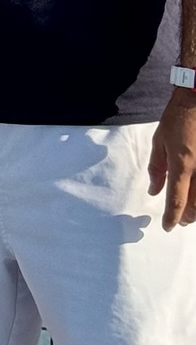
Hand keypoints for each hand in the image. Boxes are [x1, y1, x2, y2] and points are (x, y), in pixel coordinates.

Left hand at [149, 94, 195, 229]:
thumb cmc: (178, 118)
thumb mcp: (159, 140)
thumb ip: (157, 168)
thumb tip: (153, 190)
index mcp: (181, 164)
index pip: (176, 200)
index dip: (171, 217)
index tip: (167, 226)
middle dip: (187, 217)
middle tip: (180, 220)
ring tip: (190, 214)